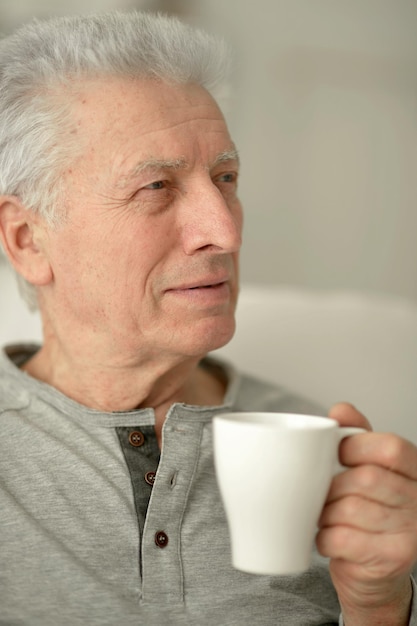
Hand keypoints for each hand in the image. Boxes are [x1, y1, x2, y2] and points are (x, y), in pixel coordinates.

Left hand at [316, 402, 416, 624]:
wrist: (375, 573)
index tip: (339, 454)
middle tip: (327, 494)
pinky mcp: (392, 558)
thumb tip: (341, 410)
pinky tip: (329, 538)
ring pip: (350, 509)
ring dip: (326, 513)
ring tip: (328, 517)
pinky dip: (325, 537)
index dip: (357, 447)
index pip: (392, 448)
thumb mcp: (367, 467)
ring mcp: (410, 532)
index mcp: (415, 471)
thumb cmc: (368, 511)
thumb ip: (357, 436)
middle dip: (334, 486)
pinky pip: (342, 538)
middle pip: (366, 479)